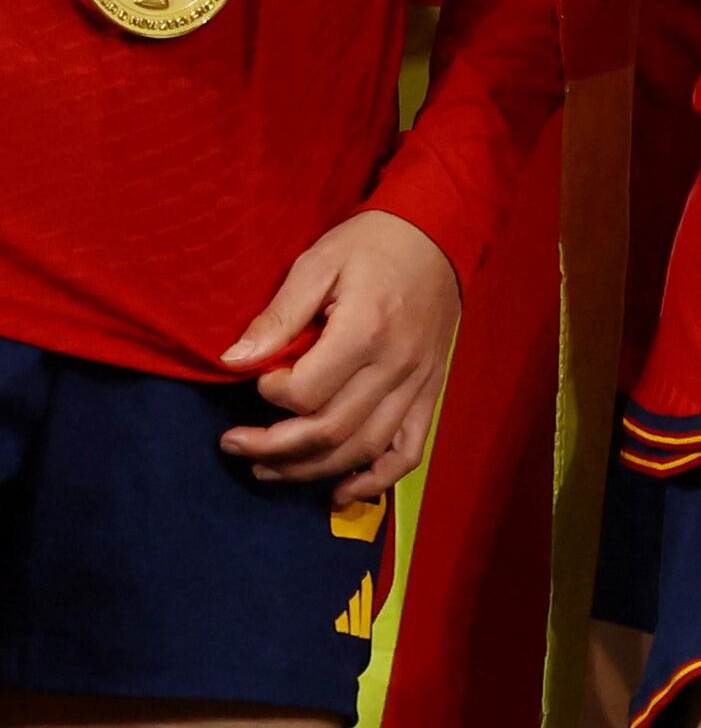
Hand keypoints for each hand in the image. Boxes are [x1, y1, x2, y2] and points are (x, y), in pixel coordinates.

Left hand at [221, 208, 464, 503]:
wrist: (440, 233)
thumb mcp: (317, 263)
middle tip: (233, 444)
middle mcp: (396, 366)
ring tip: (266, 469)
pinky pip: (407, 451)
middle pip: (329, 431)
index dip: (269, 395)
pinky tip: (339, 494)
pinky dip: (374, 480)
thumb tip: (234, 361)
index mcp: (366, 330)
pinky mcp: (430, 392)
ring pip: (362, 450)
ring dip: (309, 470)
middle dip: (271, 447)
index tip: (257, 380)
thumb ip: (278, 315)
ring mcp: (418, 384)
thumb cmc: (372, 244)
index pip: (305, 392)